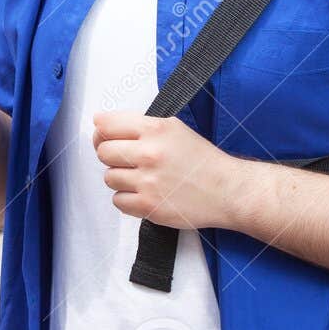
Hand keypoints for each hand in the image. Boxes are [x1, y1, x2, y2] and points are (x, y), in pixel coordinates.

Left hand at [93, 111, 245, 230]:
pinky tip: (144, 194)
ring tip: (141, 179)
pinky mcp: (149, 206)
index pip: (106, 124)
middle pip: (103, 151)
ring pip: (108, 177)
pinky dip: (127, 199)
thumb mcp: (174, 128)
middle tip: (127, 161)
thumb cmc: (201, 160)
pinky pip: (118, 201)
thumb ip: (140, 126)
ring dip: (120, 179)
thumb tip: (101, 124)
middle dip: (111, 156)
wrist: (227, 190)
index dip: (101, 131)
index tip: (104, 136)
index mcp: (155, 129)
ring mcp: (148, 181)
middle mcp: (149, 153)